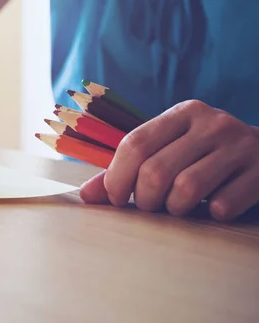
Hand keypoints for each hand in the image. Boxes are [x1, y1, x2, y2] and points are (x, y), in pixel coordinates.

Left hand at [79, 100, 258, 220]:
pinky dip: (210, 214)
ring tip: (178, 208)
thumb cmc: (203, 155)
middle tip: (150, 207)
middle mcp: (211, 123)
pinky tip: (213, 207)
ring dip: (175, 210)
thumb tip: (86, 196)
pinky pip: (222, 205)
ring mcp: (240, 145)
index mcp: (182, 113)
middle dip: (144, 200)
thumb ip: (127, 169)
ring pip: (187, 189)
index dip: (116, 177)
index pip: (135, 143)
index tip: (114, 198)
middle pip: (156, 170)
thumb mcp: (169, 150)